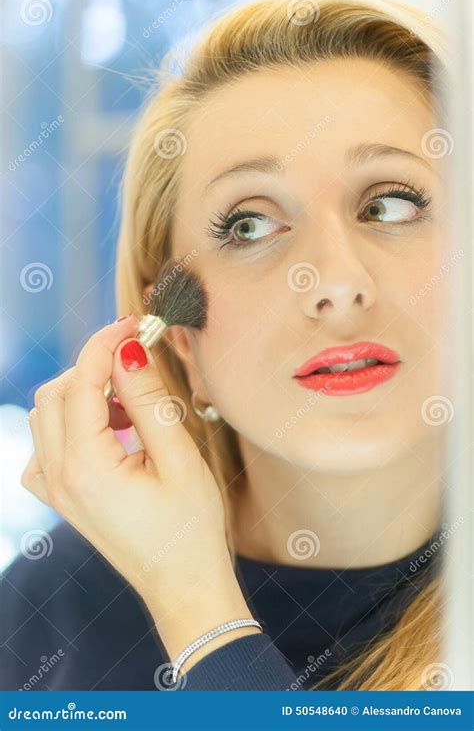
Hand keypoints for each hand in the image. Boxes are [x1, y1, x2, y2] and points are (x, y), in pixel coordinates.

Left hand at [21, 315, 253, 661]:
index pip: (81, 382)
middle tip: (136, 359)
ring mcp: (55, 490)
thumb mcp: (178, 458)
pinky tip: (109, 432)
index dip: (104, 344)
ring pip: (48, 415)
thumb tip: (129, 349)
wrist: (182, 585)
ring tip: (130, 404)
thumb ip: (148, 400)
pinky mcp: (62, 496)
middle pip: (55, 393)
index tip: (132, 323)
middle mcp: (58, 478)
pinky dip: (73, 423)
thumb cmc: (191, 529)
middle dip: (92, 365)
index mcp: (86, 468)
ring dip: (83, 393)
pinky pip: (48, 444)